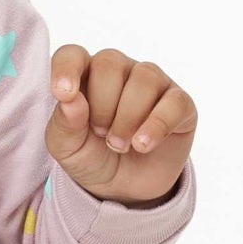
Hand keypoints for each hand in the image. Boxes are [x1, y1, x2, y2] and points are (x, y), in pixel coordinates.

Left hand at [47, 45, 196, 205]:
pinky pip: (175, 102)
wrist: (124, 189)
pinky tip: (142, 145)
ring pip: (144, 79)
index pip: (72, 54)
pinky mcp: (180, 104)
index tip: (62, 94)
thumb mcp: (67, 148)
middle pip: (110, 63)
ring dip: (127, 118)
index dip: (66, 69)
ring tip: (119, 145)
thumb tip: (69, 99)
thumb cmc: (91, 157)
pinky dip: (157, 125)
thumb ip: (64, 123)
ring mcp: (152, 83)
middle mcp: (119, 71)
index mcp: (85, 74)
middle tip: (100, 134)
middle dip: (101, 105)